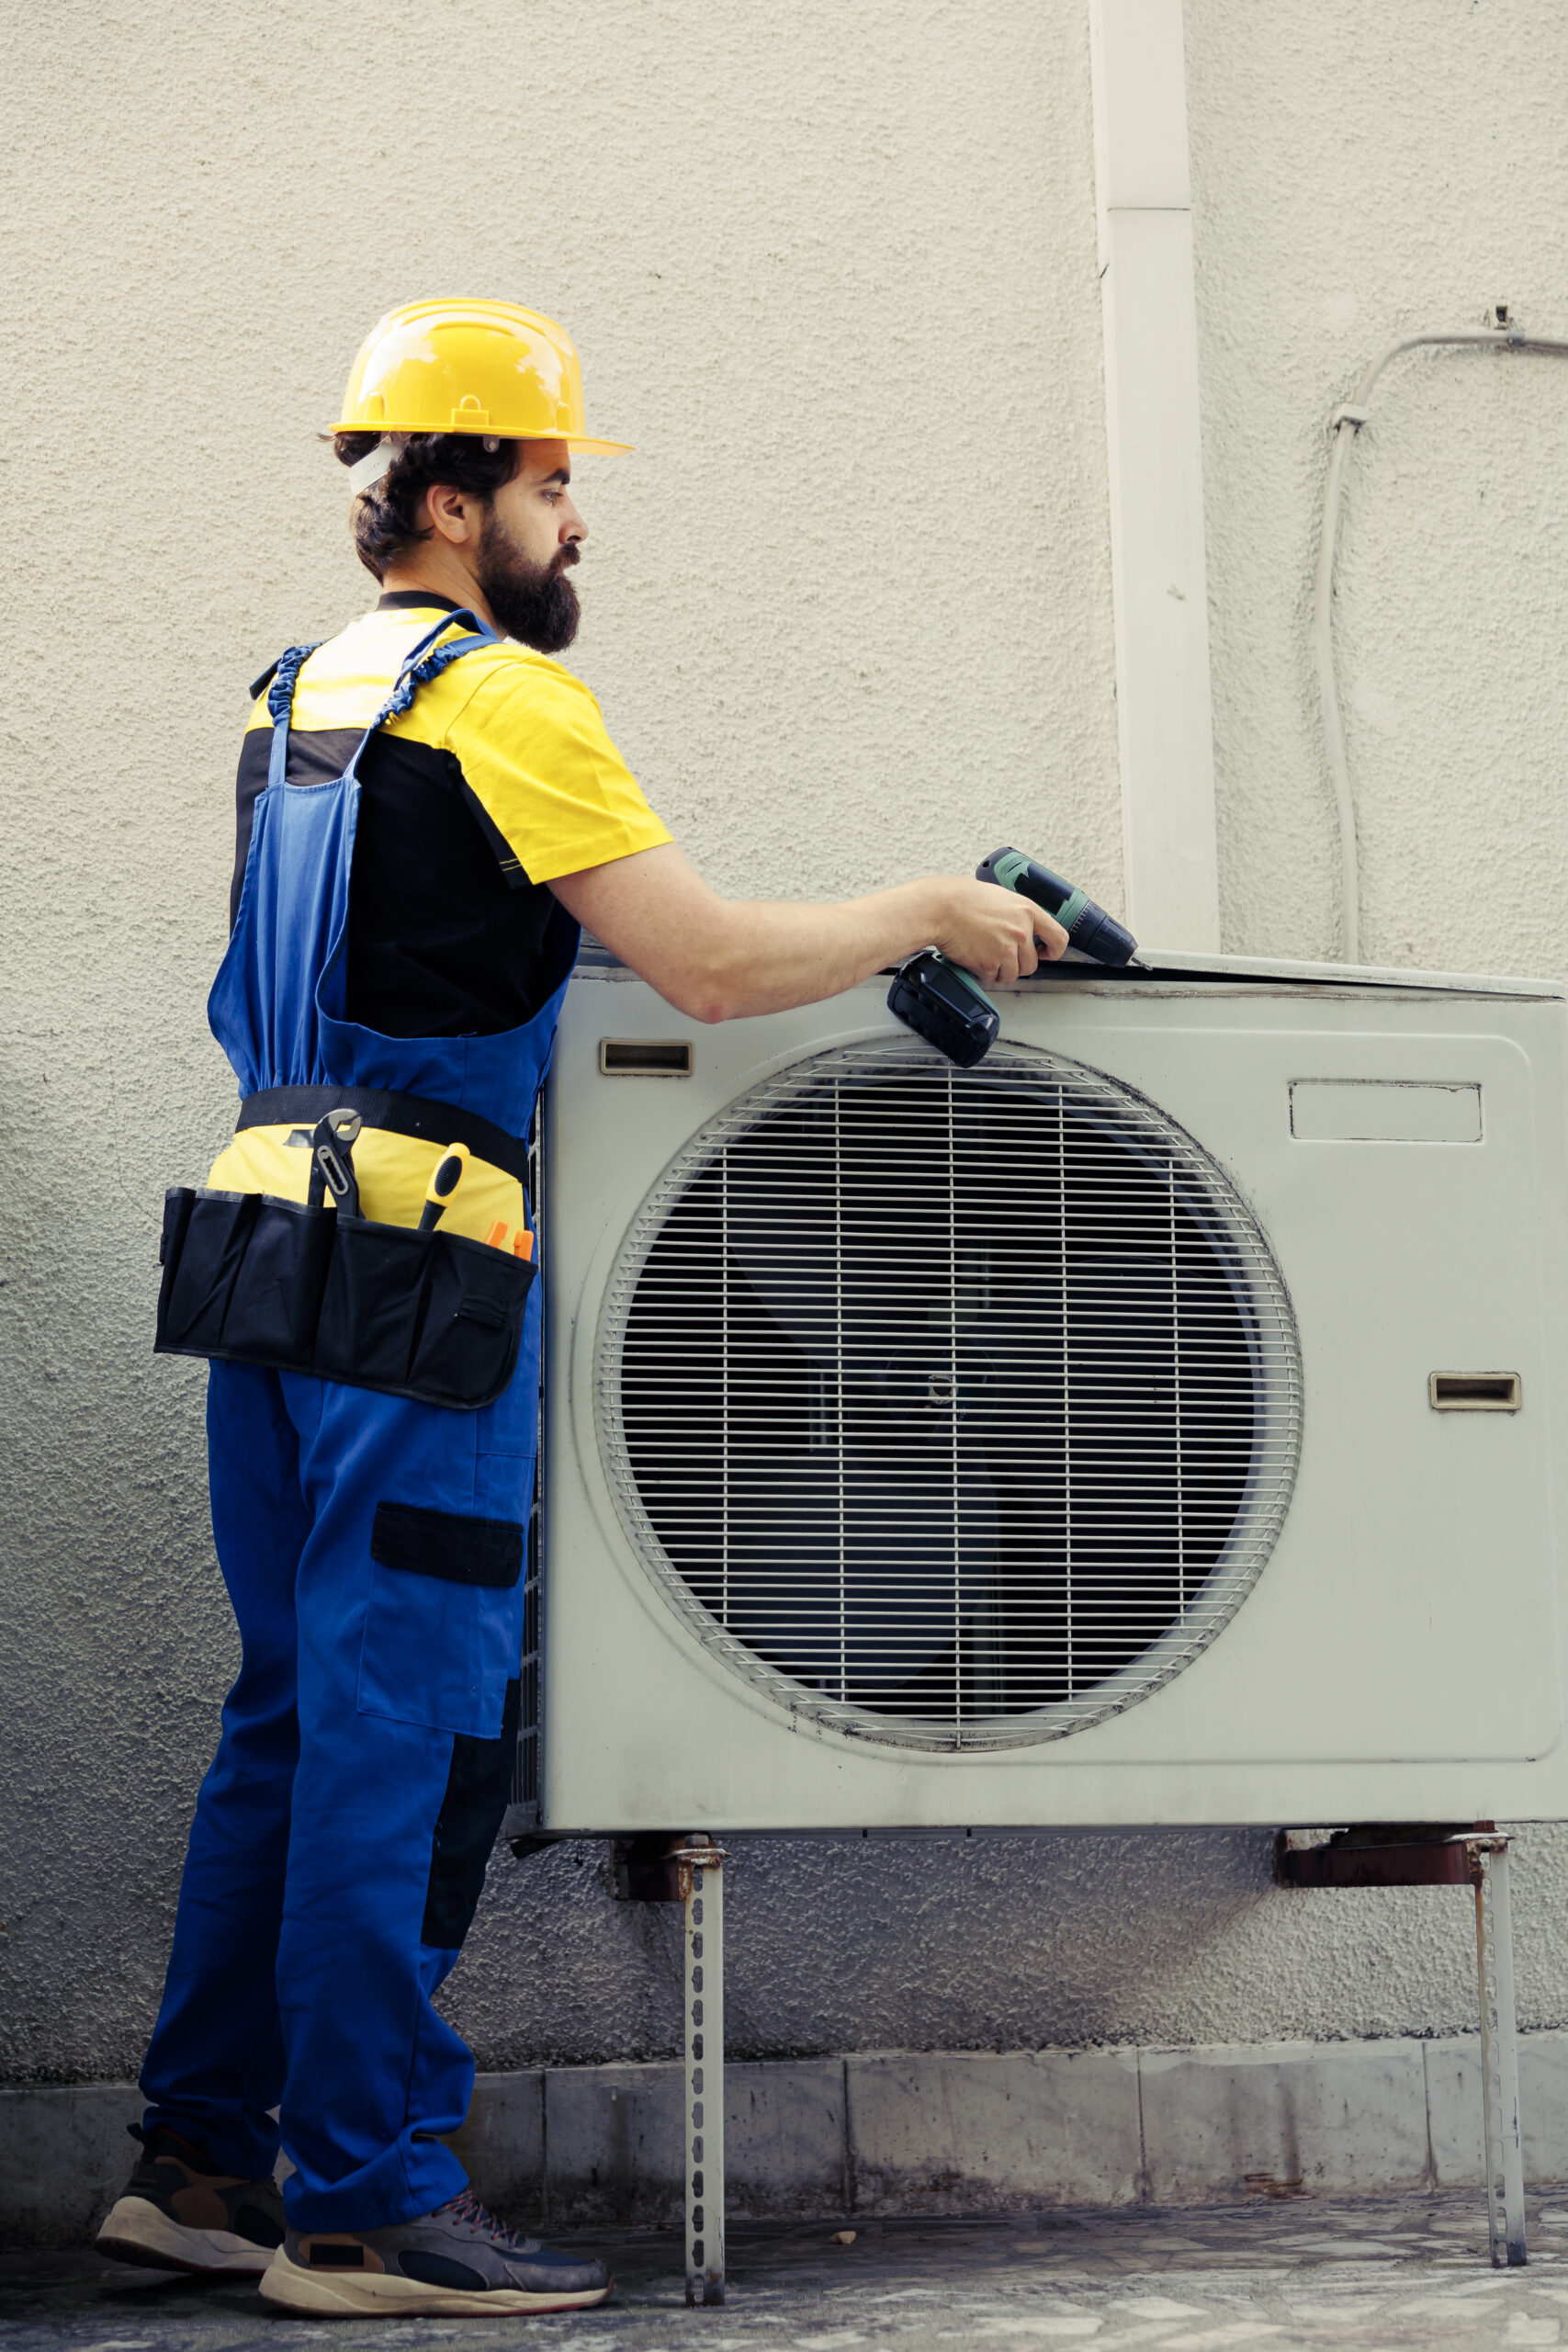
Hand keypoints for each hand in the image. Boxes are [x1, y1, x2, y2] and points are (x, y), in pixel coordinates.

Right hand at [929, 881, 1069, 984]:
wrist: (941, 908)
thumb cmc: (963, 900)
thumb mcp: (1001, 898)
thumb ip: (1018, 915)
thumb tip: (1025, 931)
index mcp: (1028, 911)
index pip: (1058, 937)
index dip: (1054, 951)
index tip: (1047, 954)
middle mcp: (1022, 931)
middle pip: (1031, 964)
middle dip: (1016, 964)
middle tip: (999, 955)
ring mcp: (1007, 949)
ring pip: (1012, 974)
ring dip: (999, 970)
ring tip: (983, 954)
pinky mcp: (991, 963)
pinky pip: (992, 978)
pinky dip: (983, 973)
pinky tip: (974, 957)